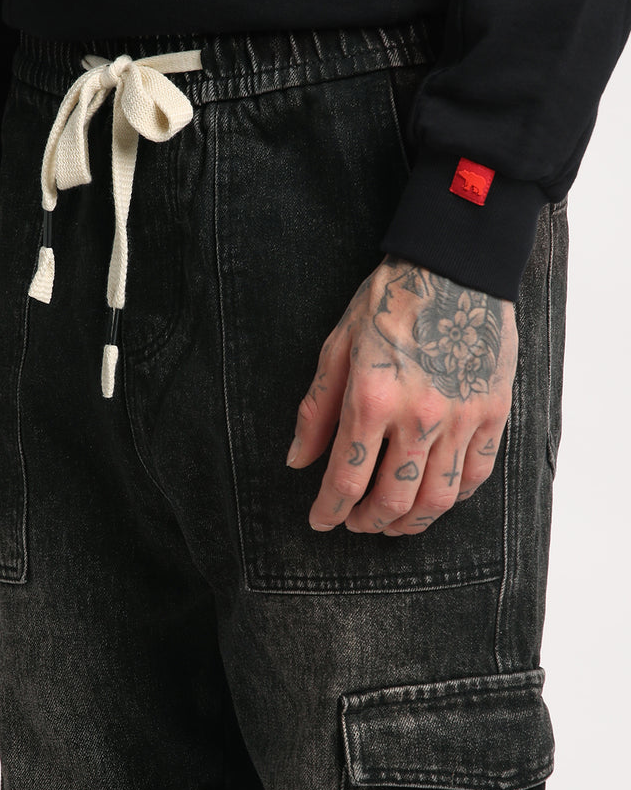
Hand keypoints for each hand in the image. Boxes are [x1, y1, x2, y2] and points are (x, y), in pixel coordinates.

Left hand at [286, 256, 516, 535]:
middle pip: (393, 500)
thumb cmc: (390, 301)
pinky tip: (434, 498)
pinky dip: (452, 498)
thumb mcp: (337, 347)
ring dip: (410, 523)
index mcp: (373, 399)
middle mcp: (419, 416)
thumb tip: (297, 460)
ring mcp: (462, 417)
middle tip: (355, 523)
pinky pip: (475, 475)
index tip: (321, 521)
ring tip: (393, 524)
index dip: (329, 510)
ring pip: (437, 499)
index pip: (346, 479)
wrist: (455, 265)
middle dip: (367, 522)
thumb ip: (317, 410)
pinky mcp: (493, 412)